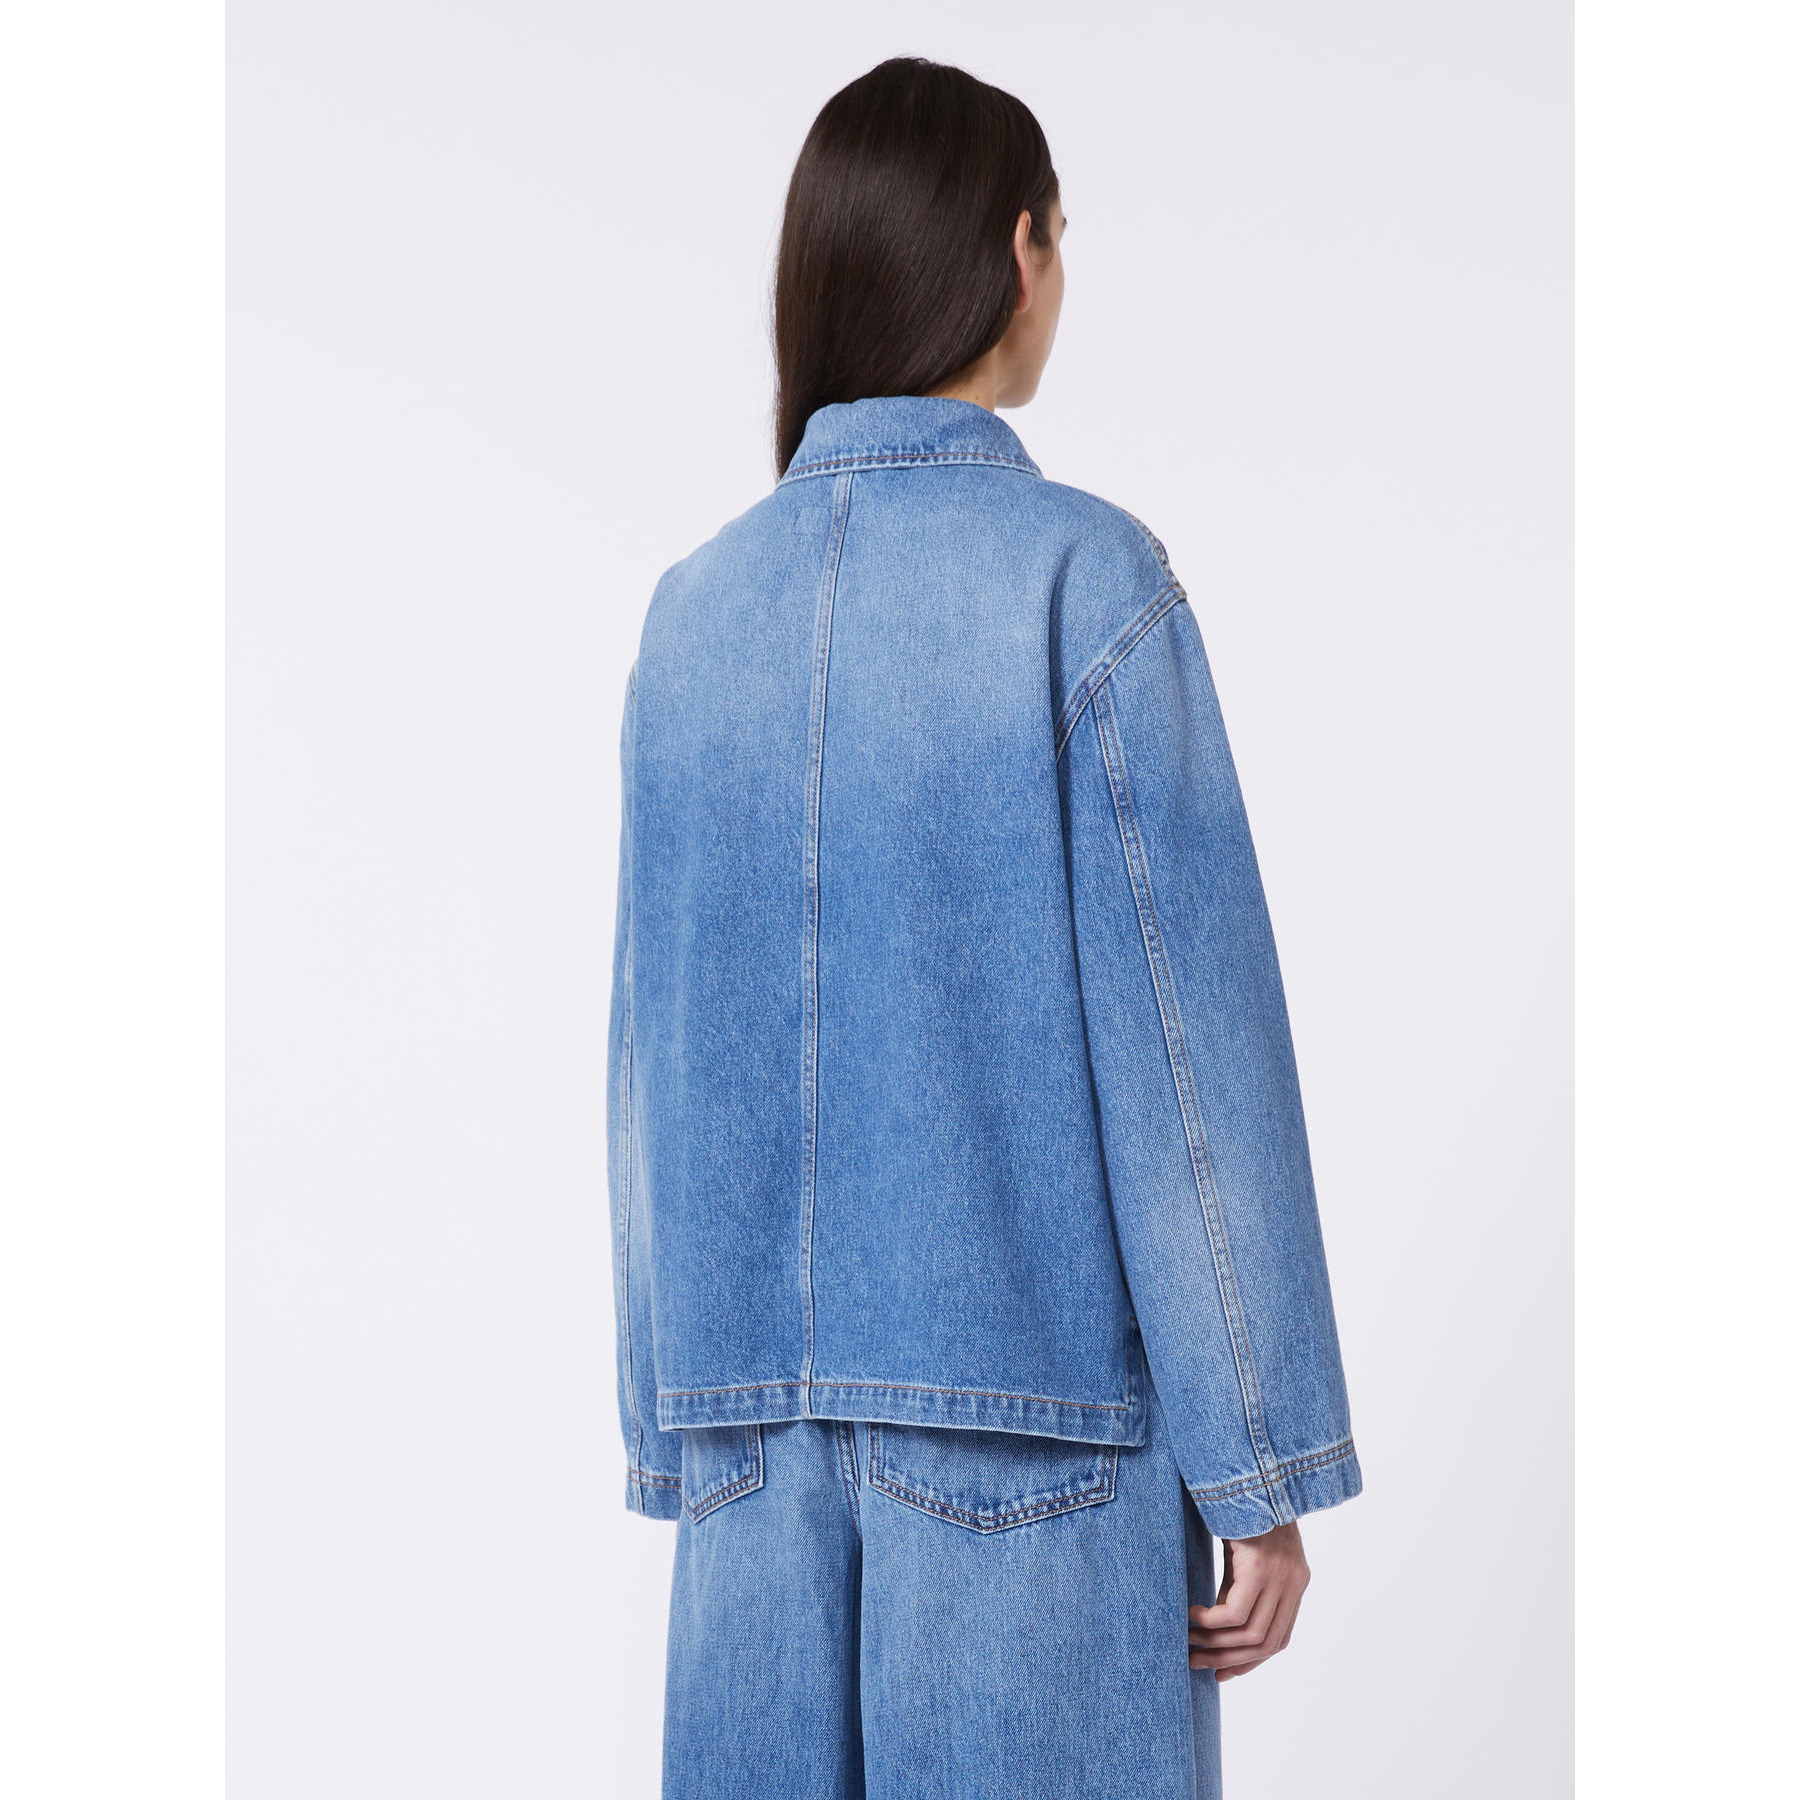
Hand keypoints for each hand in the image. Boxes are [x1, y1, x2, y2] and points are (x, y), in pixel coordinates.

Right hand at [1188, 1520, 1309, 1681]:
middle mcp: (1294, 1582)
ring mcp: (1280, 1575)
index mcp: (1296, 1582)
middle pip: (1266, 1644)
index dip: (1250, 1663)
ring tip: (1187, 1642)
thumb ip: (1243, 1585)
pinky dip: (1209, 1621)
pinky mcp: (1260, 1566)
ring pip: (1250, 1634)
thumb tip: (1220, 1622)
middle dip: (1230, 1661)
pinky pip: (1233, 1613)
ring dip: (1215, 1645)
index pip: (1278, 1639)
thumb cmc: (1241, 1506)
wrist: (1249, 1468)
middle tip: (1197, 1664)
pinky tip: (1190, 1614)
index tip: (1221, 1672)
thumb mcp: (1246, 1554)